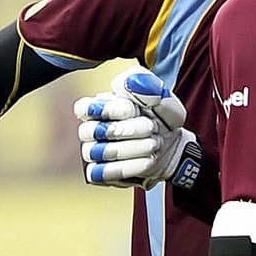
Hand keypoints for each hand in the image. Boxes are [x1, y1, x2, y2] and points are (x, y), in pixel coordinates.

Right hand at [74, 65, 201, 189]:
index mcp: (97, 107)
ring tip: (155, 143)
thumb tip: (133, 82)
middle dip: (125, 129)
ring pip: (100, 153)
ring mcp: (92, 153)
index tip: (133, 109)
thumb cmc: (160, 118)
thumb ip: (149, 87)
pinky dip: (129, 166)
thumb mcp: (162, 100)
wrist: (171, 148)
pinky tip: (149, 160)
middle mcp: (90, 130)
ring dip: (132, 148)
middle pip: (91, 132)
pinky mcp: (99, 174)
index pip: (84, 108)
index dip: (107, 109)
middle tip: (151, 127)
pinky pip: (104, 173)